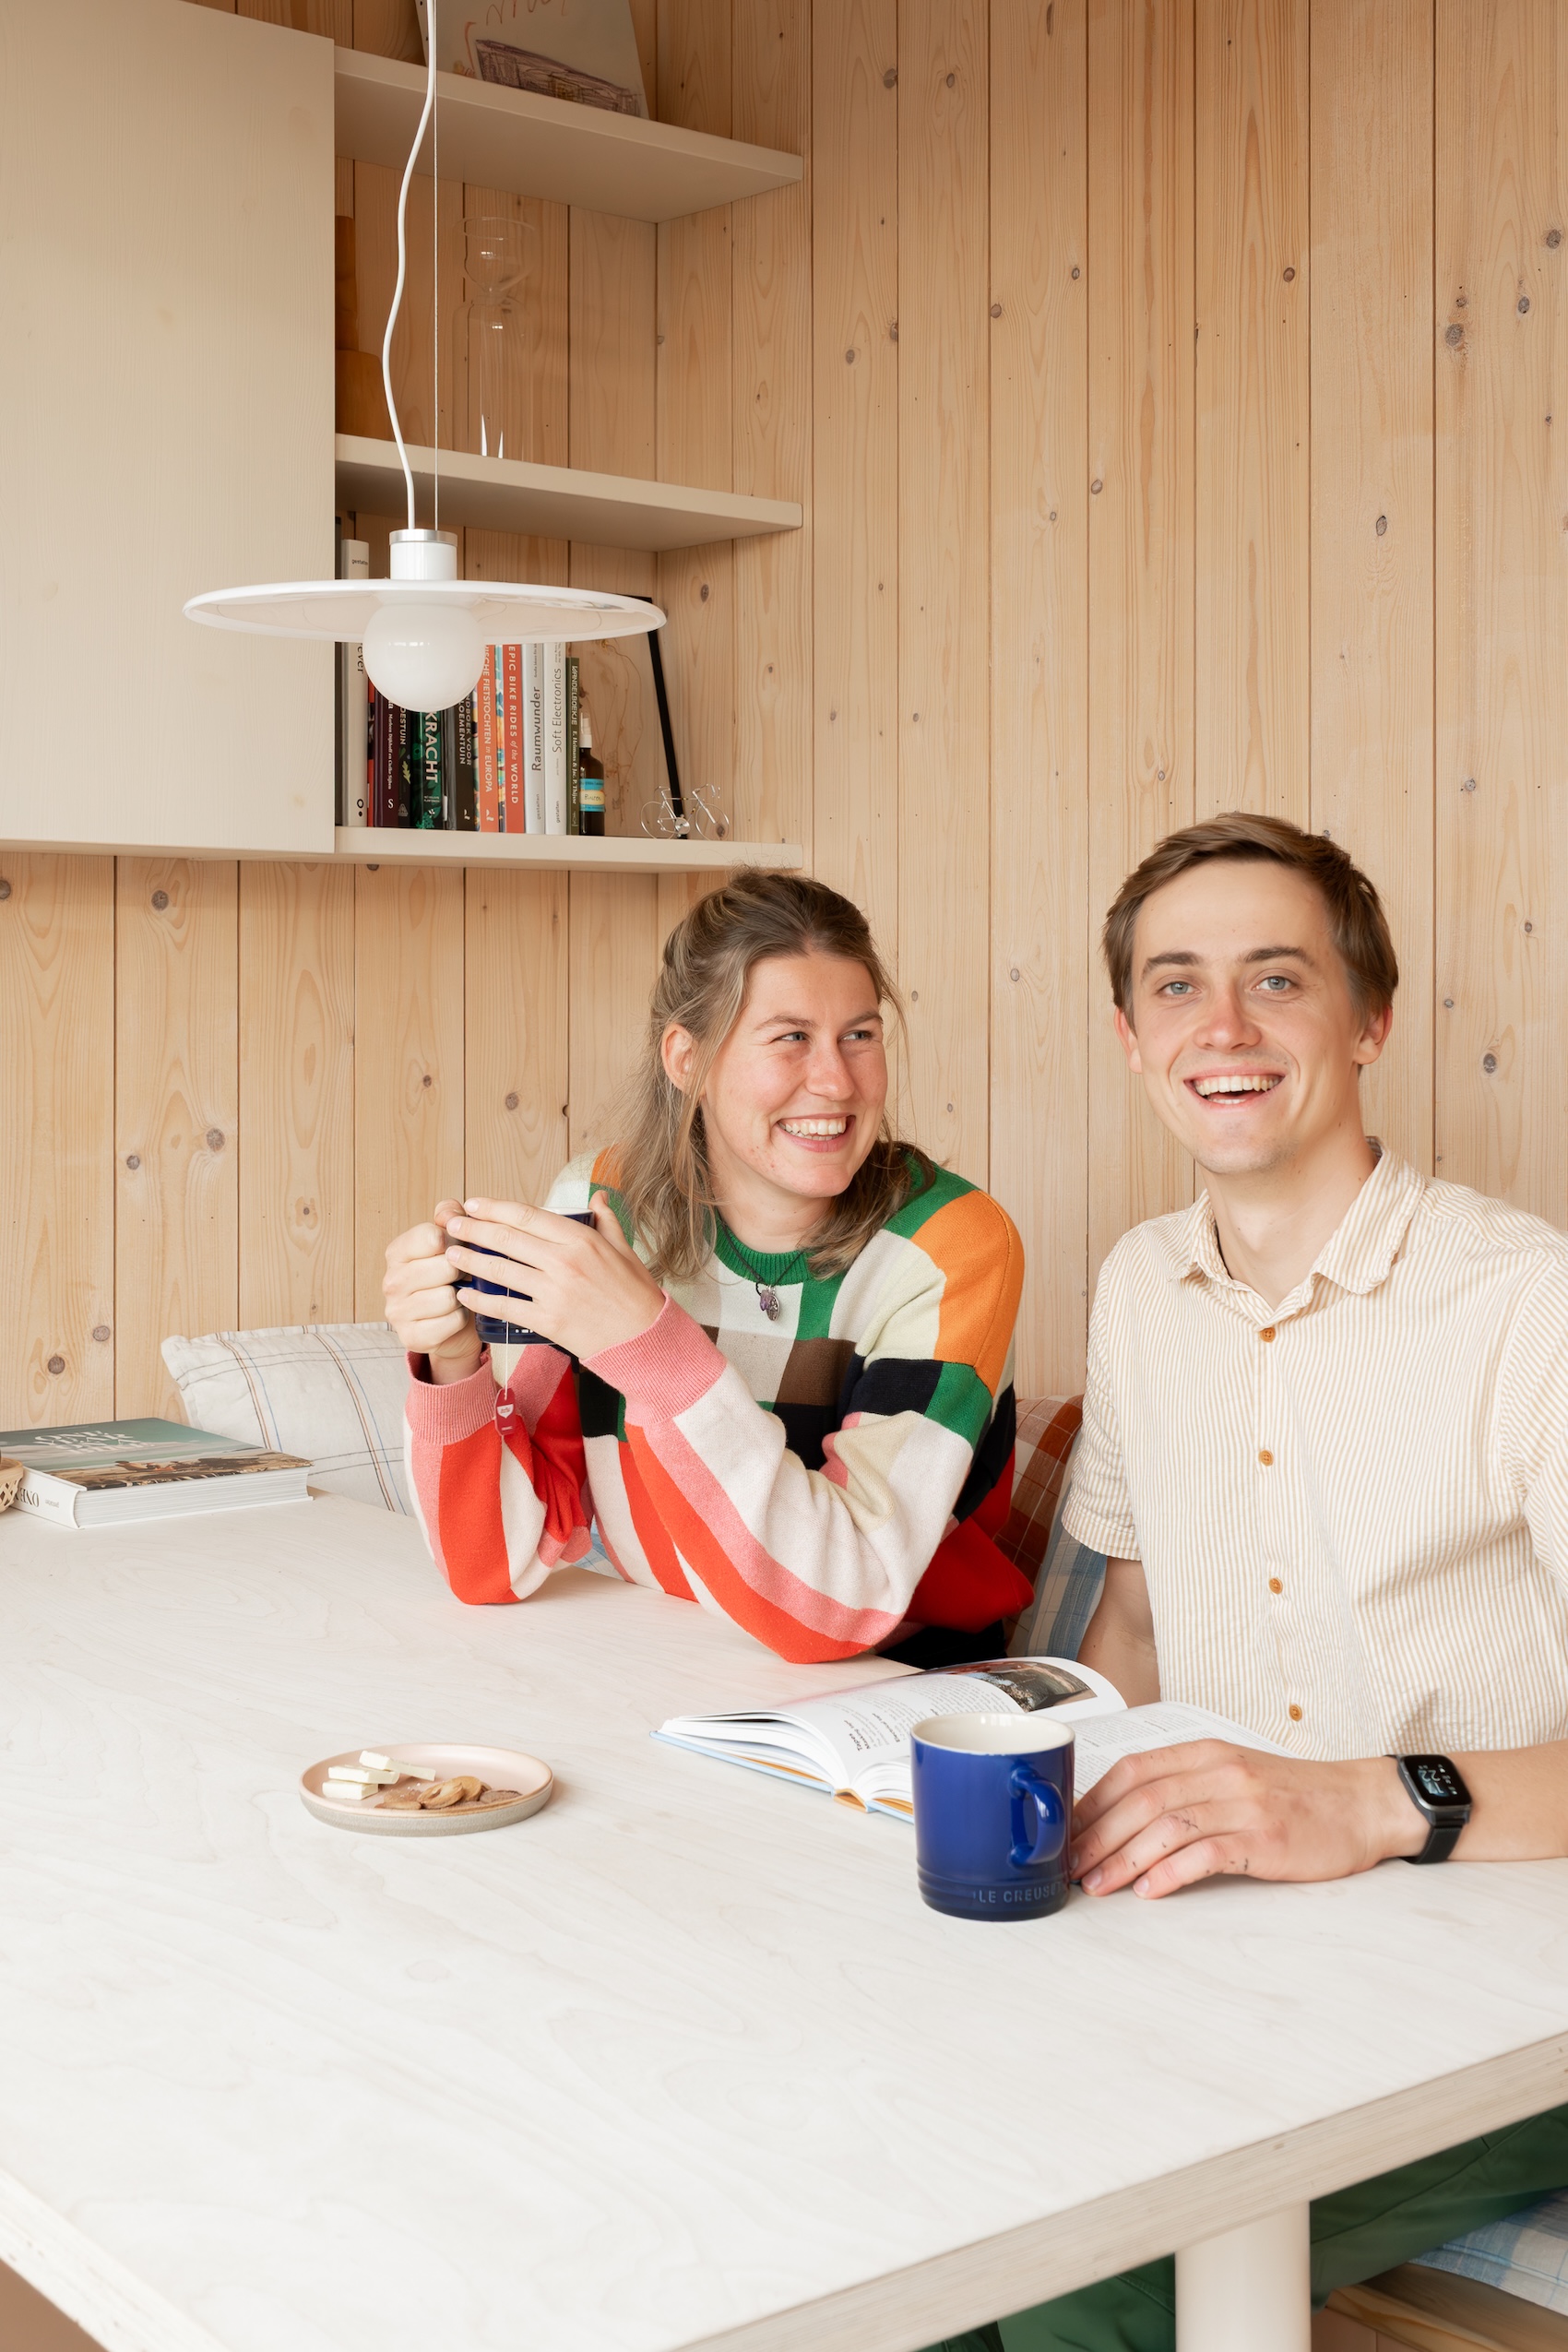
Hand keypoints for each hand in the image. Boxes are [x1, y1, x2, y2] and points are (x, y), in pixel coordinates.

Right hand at [384, 1200, 483, 1384]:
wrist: (453, 1324)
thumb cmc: (452, 1277)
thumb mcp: (452, 1241)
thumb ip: (450, 1217)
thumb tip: (449, 1212)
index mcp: (398, 1251)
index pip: (431, 1236)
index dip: (456, 1241)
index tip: (459, 1249)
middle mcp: (391, 1281)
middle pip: (445, 1267)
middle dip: (463, 1271)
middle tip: (463, 1276)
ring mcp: (397, 1311)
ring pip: (448, 1297)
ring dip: (463, 1297)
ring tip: (460, 1295)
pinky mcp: (411, 1337)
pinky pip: (451, 1322)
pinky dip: (461, 1319)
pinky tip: (456, 1316)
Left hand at [443, 1192, 665, 1362]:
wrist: (644, 1338)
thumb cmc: (635, 1294)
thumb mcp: (624, 1249)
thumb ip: (606, 1220)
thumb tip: (597, 1196)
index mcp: (582, 1239)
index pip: (528, 1216)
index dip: (495, 1208)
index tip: (474, 1205)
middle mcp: (564, 1262)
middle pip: (507, 1239)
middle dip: (473, 1229)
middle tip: (451, 1225)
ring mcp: (555, 1292)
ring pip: (501, 1270)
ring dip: (471, 1260)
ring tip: (450, 1255)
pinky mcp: (548, 1320)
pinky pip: (506, 1307)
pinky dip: (482, 1300)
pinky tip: (466, 1293)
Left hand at [1069, 1741, 1425, 1899]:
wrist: (1360, 1803)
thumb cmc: (1293, 1795)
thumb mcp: (1233, 1775)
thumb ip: (1184, 1788)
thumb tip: (1123, 1818)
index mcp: (1205, 1752)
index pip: (1133, 1771)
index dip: (1093, 1803)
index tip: (1068, 1832)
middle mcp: (1220, 1772)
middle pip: (1141, 1801)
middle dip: (1098, 1836)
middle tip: (1071, 1867)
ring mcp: (1243, 1804)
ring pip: (1166, 1827)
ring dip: (1124, 1859)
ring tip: (1098, 1885)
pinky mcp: (1265, 1840)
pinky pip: (1207, 1853)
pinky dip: (1172, 1872)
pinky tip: (1151, 1890)